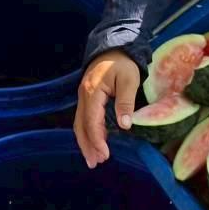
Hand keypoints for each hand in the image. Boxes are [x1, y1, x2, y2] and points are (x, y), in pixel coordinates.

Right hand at [74, 51, 140, 167]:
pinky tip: (93, 141)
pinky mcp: (86, 96)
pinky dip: (86, 132)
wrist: (114, 46)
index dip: (97, 140)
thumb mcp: (129, 80)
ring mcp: (83, 96)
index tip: (104, 155)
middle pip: (80, 125)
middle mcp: (83, 95)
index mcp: (92, 91)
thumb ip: (126, 102)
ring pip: (79, 123)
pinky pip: (82, 118)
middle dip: (87, 145)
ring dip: (85, 141)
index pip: (92, 121)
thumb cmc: (123, 63)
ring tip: (92, 159)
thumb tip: (125, 125)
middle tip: (95, 163)